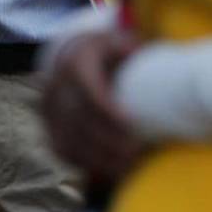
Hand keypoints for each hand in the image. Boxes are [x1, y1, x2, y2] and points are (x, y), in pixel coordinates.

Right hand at [42, 29, 142, 181]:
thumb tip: (164, 70)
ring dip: (96, 158)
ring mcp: (48, 108)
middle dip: (107, 140)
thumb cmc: (105, 50)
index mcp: (76, 62)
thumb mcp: (119, 41)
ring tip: (125, 167)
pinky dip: (82, 162)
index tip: (132, 124)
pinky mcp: (47, 125)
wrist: (69, 51)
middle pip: (80, 119)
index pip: (90, 90)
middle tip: (135, 153)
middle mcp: (56, 85)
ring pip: (68, 139)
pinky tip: (105, 170)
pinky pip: (61, 149)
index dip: (109, 110)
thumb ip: (136, 54)